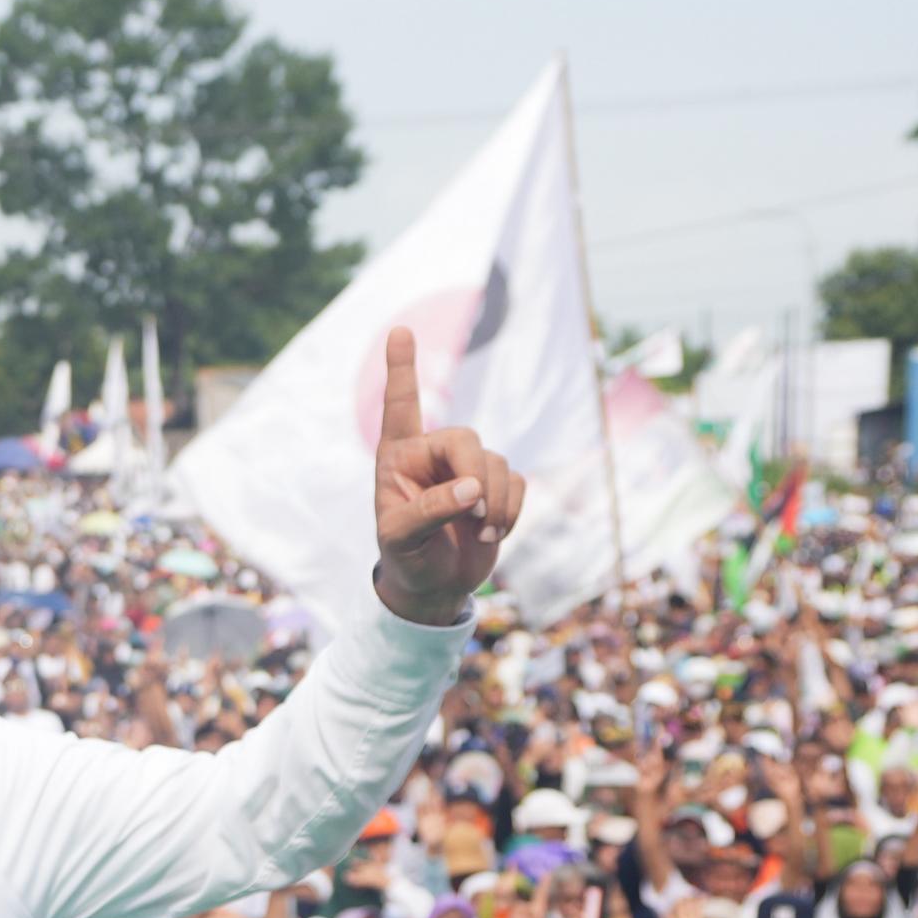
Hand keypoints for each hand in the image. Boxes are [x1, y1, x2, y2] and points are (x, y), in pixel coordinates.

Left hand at [370, 327, 524, 622]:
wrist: (434, 587)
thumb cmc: (406, 559)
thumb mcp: (401, 539)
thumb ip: (429, 510)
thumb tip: (473, 490)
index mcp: (398, 457)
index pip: (401, 406)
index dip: (402, 369)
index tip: (400, 330)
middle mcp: (433, 455)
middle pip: (466, 439)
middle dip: (476, 477)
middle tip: (475, 516)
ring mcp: (468, 469)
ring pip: (497, 463)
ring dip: (496, 504)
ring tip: (481, 534)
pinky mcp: (498, 487)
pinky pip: (519, 483)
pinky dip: (511, 512)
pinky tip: (494, 534)